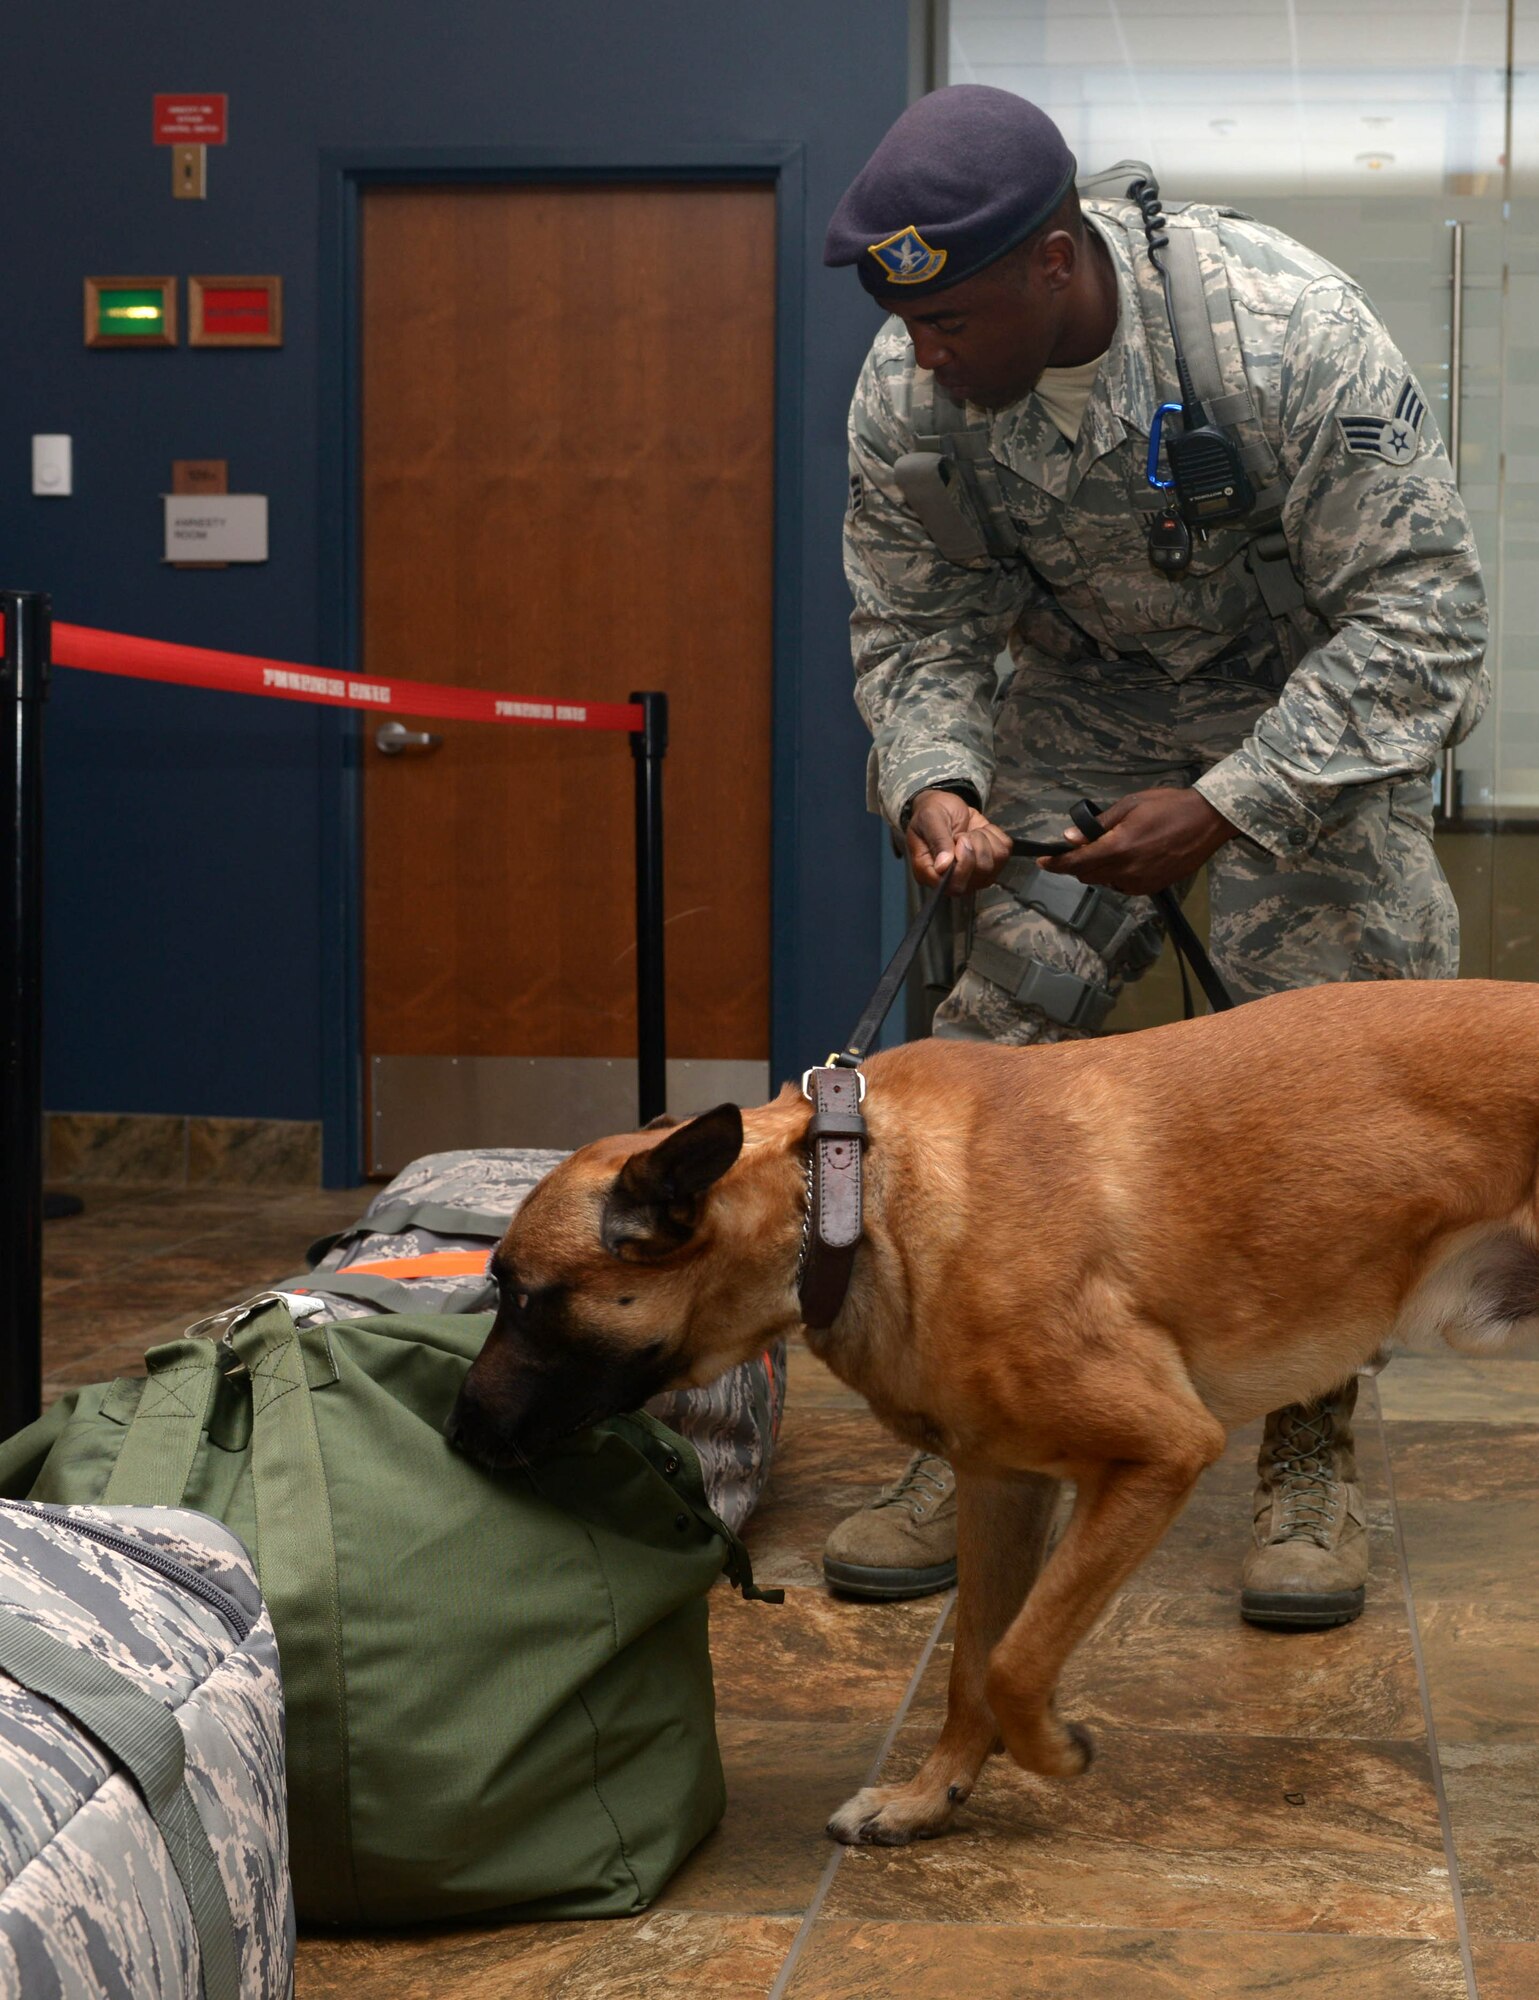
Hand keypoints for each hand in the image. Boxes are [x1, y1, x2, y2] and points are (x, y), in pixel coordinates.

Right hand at [905, 789, 1012, 894]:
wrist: (945, 805)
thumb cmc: (932, 812)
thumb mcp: (930, 819)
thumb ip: (938, 841)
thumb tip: (943, 866)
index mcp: (930, 873)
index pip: (953, 886)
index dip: (963, 865)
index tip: (959, 841)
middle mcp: (952, 879)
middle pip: (978, 875)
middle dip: (974, 845)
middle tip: (961, 834)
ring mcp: (973, 874)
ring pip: (993, 864)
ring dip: (983, 839)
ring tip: (968, 833)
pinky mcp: (990, 862)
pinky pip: (1004, 852)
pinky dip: (994, 835)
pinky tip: (979, 833)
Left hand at [1037, 787, 1237, 895]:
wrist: (1207, 822)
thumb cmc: (1168, 806)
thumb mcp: (1130, 805)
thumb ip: (1099, 825)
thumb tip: (1070, 838)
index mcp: (1118, 848)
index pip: (1076, 862)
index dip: (1055, 863)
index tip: (1042, 861)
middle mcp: (1126, 871)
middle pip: (1086, 876)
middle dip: (1076, 864)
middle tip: (1079, 847)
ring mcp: (1140, 883)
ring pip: (1103, 882)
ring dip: (1097, 869)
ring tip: (1109, 848)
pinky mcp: (1152, 887)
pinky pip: (1122, 886)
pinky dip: (1115, 875)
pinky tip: (1126, 858)